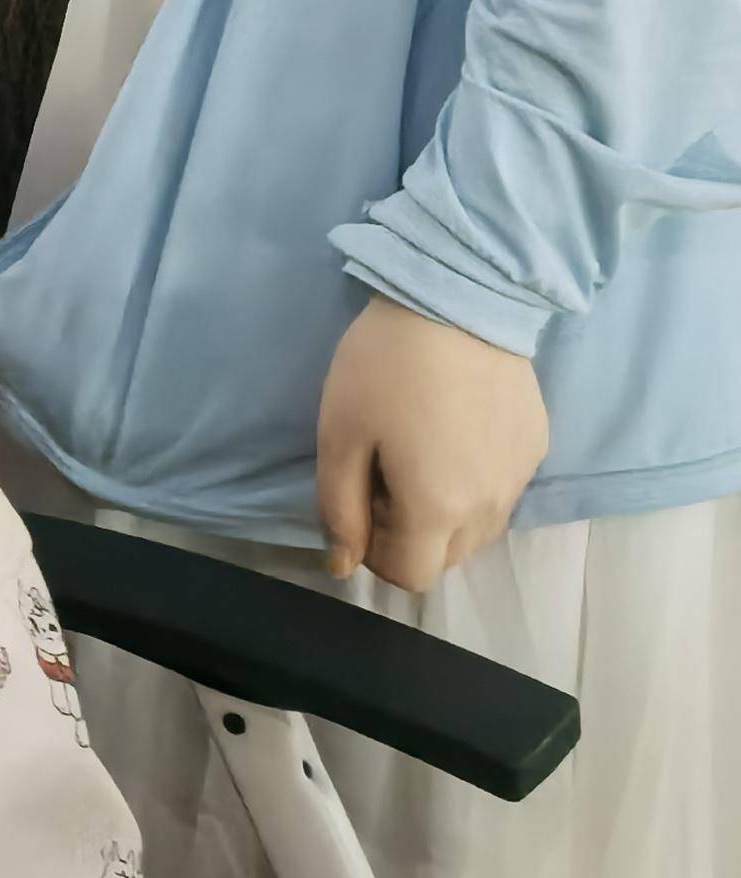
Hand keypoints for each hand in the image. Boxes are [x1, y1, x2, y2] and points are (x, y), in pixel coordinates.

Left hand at [317, 295, 548, 591]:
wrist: (457, 301)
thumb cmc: (384, 367)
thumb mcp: (340, 435)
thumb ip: (340, 509)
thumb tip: (343, 565)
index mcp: (438, 510)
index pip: (412, 576)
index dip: (375, 551)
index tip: (361, 501)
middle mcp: (491, 508)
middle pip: (446, 558)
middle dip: (409, 535)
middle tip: (384, 473)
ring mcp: (521, 479)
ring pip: (479, 530)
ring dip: (444, 513)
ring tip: (418, 451)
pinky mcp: (538, 448)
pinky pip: (502, 491)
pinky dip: (474, 483)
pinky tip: (454, 430)